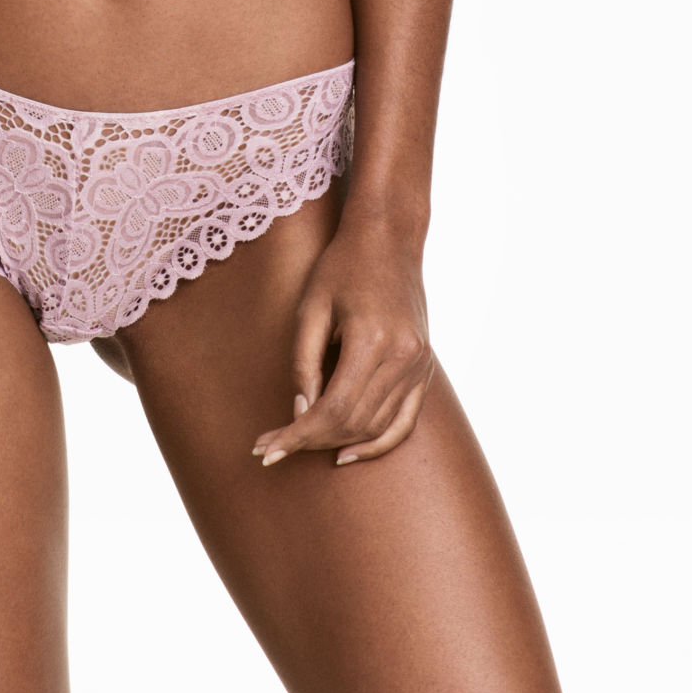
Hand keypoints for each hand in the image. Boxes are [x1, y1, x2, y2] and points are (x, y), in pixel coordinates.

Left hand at [251, 204, 433, 470]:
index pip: (332, 409)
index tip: (266, 448)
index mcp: (371, 340)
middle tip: (272, 447)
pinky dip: (378, 444)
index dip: (296, 435)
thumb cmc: (342, 266)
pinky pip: (405, 422)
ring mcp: (419, 365)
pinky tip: (347, 453)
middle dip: (309, 441)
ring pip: (377, 427)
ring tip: (300, 446)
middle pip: (353, 423)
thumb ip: (303, 363)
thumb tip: (300, 413)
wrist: (389, 239)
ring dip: (336, 443)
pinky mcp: (425, 368)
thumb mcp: (310, 307)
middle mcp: (402, 358)